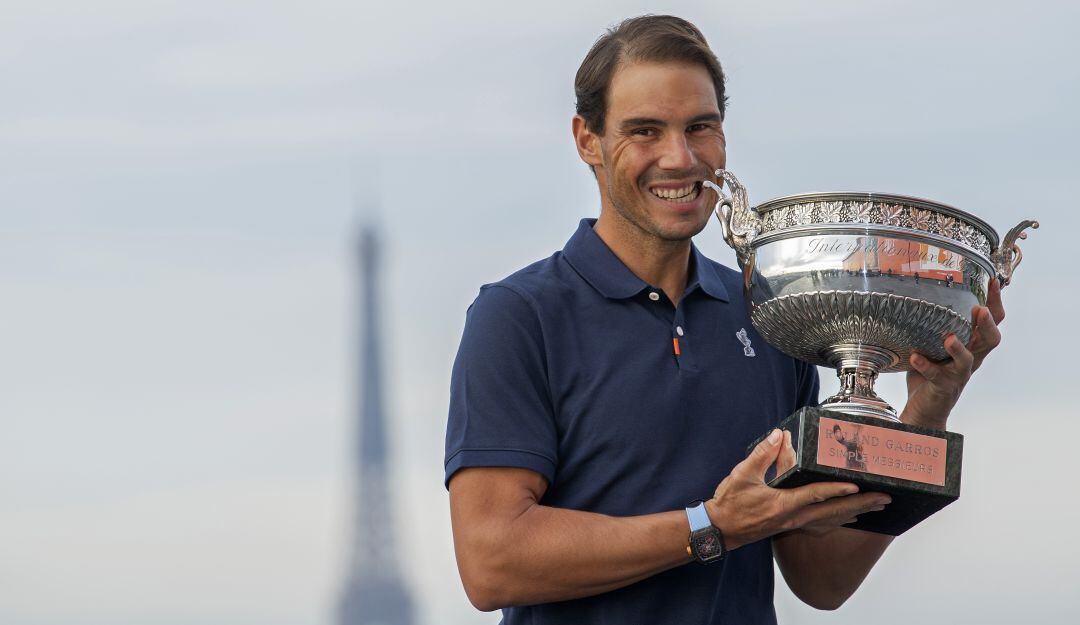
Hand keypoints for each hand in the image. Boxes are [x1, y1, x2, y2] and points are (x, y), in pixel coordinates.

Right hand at [706, 429, 890, 549]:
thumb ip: (763, 454)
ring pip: (831, 520)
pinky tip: (848, 518)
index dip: (837, 490)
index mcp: (784, 504)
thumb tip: (779, 435)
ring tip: (875, 507)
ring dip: (855, 513)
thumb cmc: (730, 505)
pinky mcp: (792, 526)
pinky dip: (839, 520)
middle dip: (861, 505)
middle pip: (833, 512)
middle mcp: (794, 517)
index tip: (857, 486)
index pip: (816, 495)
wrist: (720, 530)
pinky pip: (822, 526)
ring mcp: (794, 524)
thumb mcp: (742, 475)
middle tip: (884, 498)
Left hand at [901, 278, 1004, 429]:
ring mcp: (958, 374)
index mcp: (971, 345)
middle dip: (987, 324)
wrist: (924, 408)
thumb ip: (932, 324)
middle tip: (979, 309)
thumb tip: (918, 293)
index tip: (993, 281)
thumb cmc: (929, 371)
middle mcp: (970, 359)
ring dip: (959, 348)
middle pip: (990, 340)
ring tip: (948, 338)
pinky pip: (936, 376)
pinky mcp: (943, 387)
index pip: (992, 321)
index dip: (995, 302)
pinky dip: (925, 365)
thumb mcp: (933, 343)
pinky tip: (914, 357)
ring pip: (968, 361)